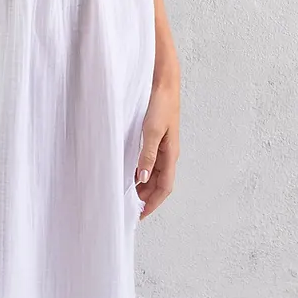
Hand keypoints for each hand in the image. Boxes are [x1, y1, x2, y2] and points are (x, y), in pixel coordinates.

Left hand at [135, 75, 179, 219]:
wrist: (164, 81)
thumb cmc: (161, 104)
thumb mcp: (152, 131)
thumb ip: (147, 155)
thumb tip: (143, 179)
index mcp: (171, 155)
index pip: (164, 188)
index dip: (153, 204)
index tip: (140, 215)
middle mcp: (168, 153)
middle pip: (159, 184)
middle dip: (146, 198)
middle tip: (129, 208)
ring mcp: (163, 146)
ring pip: (153, 173)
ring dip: (143, 185)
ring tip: (127, 193)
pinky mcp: (156, 137)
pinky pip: (149, 161)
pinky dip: (140, 170)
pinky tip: (128, 171)